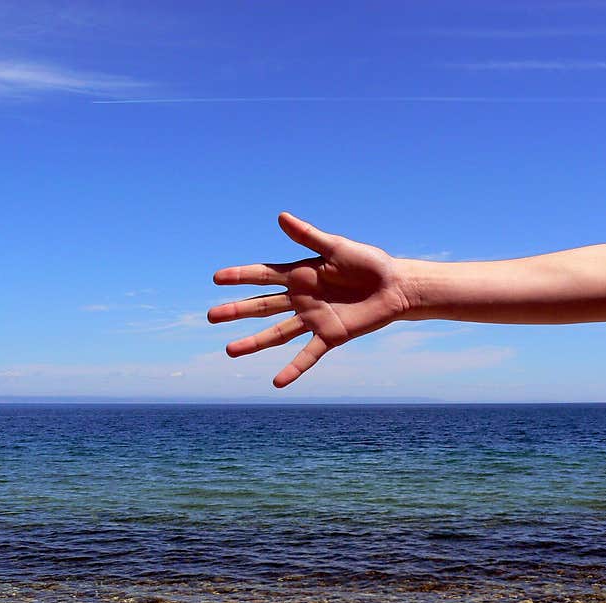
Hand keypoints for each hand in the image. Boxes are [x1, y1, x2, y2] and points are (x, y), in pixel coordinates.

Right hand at [208, 212, 411, 387]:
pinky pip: (307, 355)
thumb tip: (280, 216)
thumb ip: (308, 236)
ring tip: (229, 351)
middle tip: (211, 316)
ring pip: (276, 333)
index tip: (216, 278)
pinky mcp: (330, 336)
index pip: (263, 275)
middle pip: (262, 306)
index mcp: (300, 274)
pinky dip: (293, 369)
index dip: (240, 276)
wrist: (394, 287)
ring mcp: (313, 319)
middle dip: (236, 310)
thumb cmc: (367, 263)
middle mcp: (301, 299)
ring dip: (253, 343)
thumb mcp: (336, 247)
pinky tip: (277, 382)